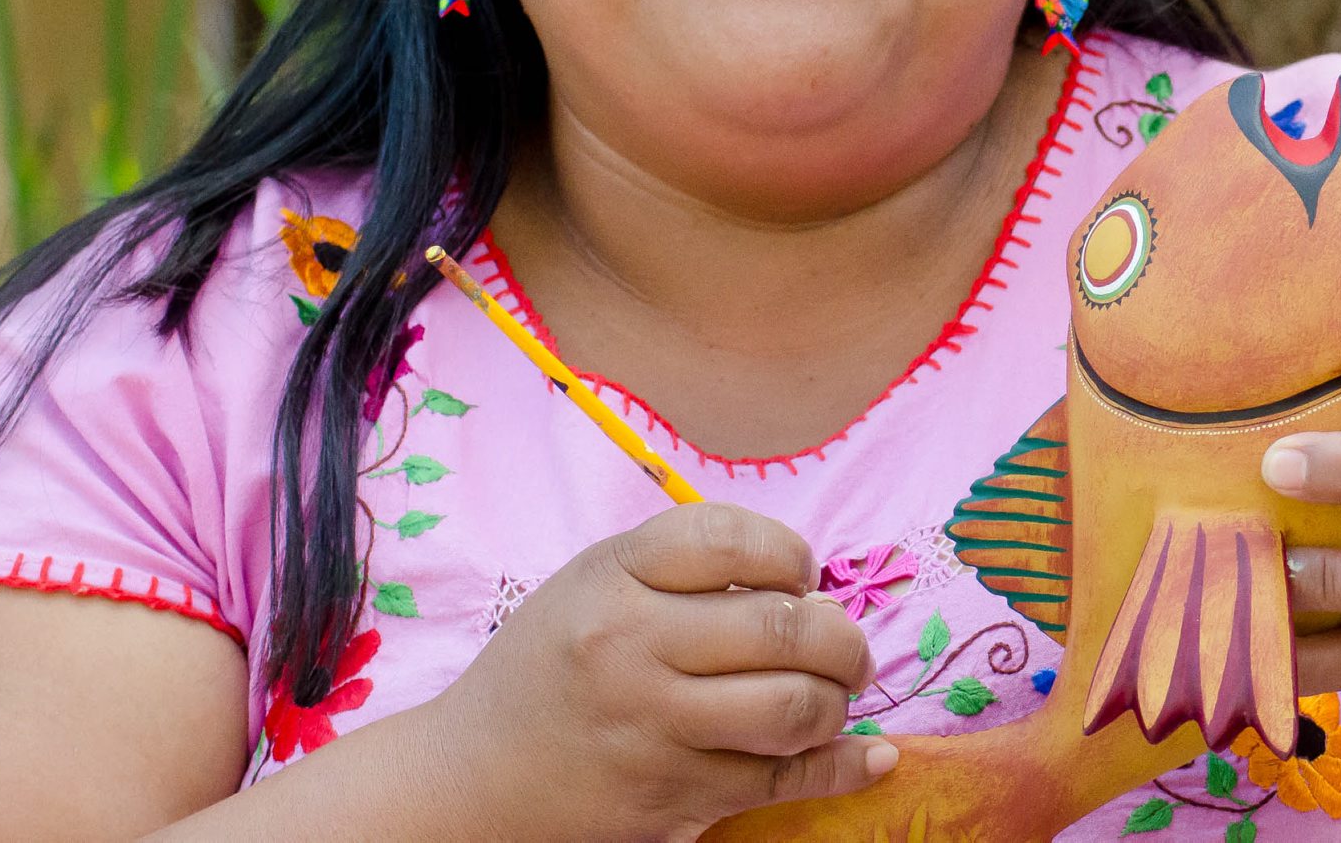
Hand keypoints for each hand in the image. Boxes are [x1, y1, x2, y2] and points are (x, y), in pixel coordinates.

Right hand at [425, 500, 895, 842]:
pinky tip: (869, 753)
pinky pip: (781, 782)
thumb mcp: (596, 584)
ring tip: (832, 695)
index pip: (731, 540)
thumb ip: (691, 571)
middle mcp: (631, 649)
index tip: (801, 577)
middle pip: (783, 629)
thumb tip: (814, 592)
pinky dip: (842, 767)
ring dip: (838, 700)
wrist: (470, 778)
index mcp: (611, 578)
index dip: (790, 554)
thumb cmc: (552, 665)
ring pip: (794, 709)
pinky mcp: (671, 800)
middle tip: (844, 646)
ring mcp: (653, 730)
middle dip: (842, 637)